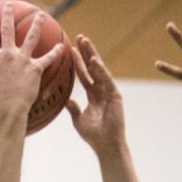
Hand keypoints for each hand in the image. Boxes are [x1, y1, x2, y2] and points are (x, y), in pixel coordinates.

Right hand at [0, 2, 65, 116]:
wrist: (7, 108)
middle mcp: (8, 54)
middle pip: (8, 29)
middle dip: (8, 15)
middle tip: (9, 5)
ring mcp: (23, 59)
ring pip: (31, 37)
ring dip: (37, 25)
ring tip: (40, 15)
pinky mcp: (35, 68)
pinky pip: (48, 59)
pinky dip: (56, 53)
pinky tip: (62, 46)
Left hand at [66, 35, 125, 154]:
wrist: (105, 144)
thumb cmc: (93, 135)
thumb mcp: (79, 119)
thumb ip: (73, 108)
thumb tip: (65, 100)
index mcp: (93, 95)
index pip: (84, 75)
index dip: (78, 62)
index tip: (71, 50)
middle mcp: (101, 90)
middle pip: (93, 67)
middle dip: (86, 52)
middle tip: (79, 37)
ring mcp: (109, 91)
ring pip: (100, 69)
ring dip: (92, 54)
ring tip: (85, 41)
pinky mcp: (115, 95)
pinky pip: (106, 79)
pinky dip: (100, 70)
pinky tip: (94, 60)